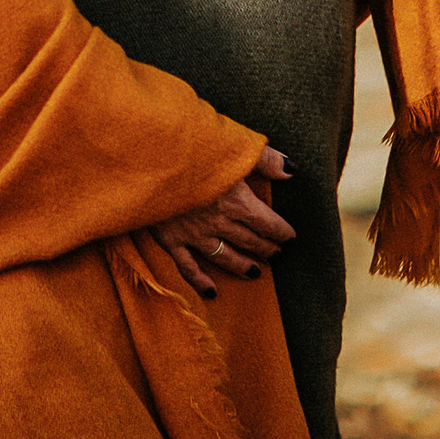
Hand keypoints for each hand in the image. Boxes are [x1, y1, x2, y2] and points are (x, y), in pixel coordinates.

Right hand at [137, 145, 296, 298]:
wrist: (148, 159)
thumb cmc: (191, 148)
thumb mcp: (231, 146)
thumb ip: (264, 159)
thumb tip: (291, 170)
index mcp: (237, 201)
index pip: (268, 224)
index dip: (282, 231)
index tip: (289, 236)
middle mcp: (219, 223)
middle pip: (250, 242)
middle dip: (266, 248)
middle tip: (276, 253)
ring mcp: (194, 234)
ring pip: (226, 257)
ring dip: (243, 266)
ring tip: (256, 272)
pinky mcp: (171, 240)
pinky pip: (189, 267)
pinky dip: (201, 281)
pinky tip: (212, 292)